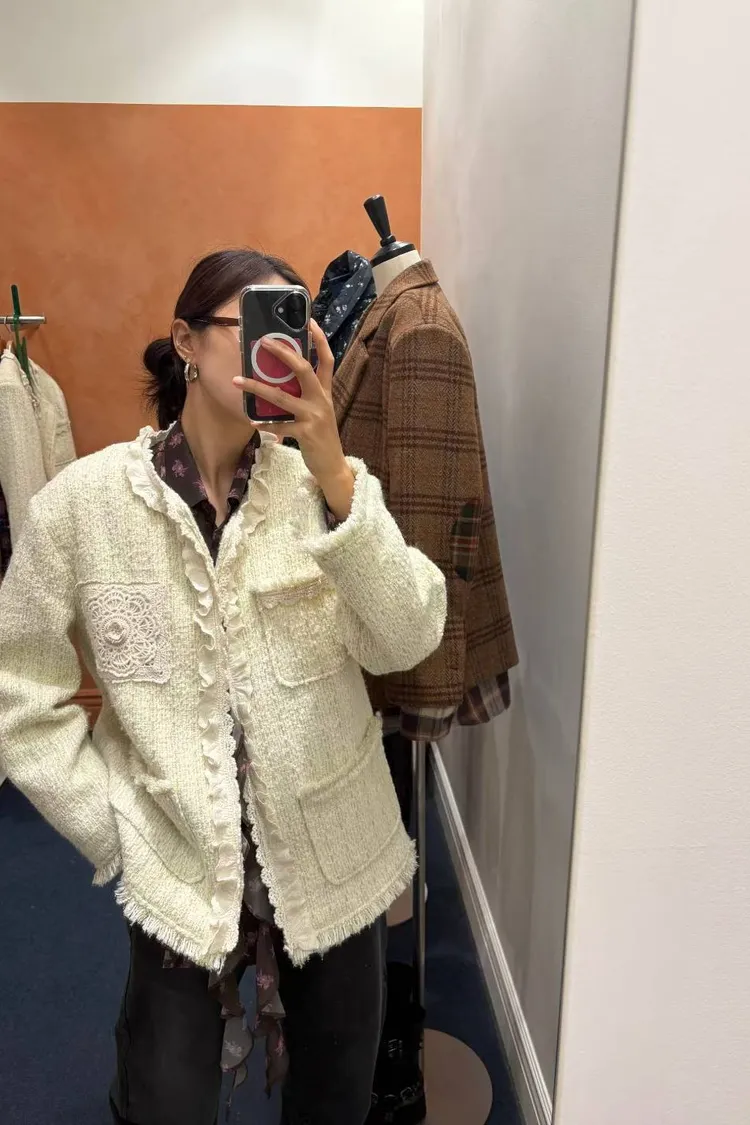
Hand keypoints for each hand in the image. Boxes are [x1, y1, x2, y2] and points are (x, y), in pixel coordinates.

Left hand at [232, 319, 353, 520]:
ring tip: (237, 381)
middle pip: (304, 369)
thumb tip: (278, 380)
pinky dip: (265, 424)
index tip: (309, 320)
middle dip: (282, 353)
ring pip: (282, 397)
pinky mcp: (305, 434)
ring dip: (257, 388)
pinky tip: (253, 422)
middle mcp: (321, 400)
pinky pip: (279, 426)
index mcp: (325, 391)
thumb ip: (305, 395)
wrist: (333, 466)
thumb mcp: (319, 412)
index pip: (327, 359)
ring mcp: (314, 416)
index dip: (319, 339)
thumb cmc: (321, 437)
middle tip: (263, 341)